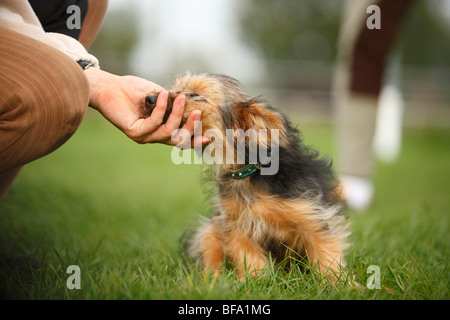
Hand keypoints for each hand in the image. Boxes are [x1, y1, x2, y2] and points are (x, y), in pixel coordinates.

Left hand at [84, 68, 206, 145]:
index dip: (194, 141)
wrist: (109, 86)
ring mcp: (143, 136)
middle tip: (197, 112)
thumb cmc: (133, 89)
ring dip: (177, 114)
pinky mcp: (134, 132)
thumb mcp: (159, 96)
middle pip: (178, 139)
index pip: (180, 140)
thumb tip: (192, 104)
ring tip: (182, 98)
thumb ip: (174, 103)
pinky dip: (162, 109)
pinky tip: (163, 95)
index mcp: (159, 130)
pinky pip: (154, 123)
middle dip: (190, 127)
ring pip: (168, 131)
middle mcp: (152, 136)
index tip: (208, 137)